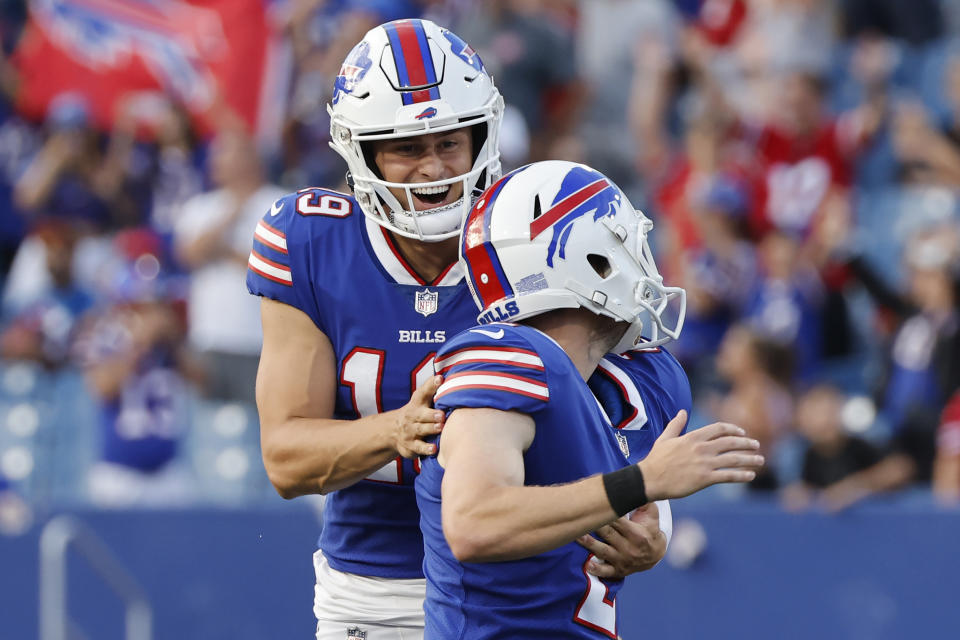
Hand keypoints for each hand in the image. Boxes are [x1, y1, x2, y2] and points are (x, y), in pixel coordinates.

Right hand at [392, 374, 444, 457]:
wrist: (394, 431)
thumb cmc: (417, 411)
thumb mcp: (421, 399)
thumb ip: (432, 387)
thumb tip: (443, 374)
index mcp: (417, 403)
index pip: (423, 392)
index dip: (432, 385)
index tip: (440, 378)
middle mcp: (412, 416)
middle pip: (422, 414)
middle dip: (432, 414)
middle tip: (442, 414)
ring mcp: (411, 431)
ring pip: (421, 430)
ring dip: (431, 429)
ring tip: (440, 428)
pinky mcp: (411, 445)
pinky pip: (419, 447)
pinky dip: (426, 449)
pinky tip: (434, 449)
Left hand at [576, 503, 665, 577]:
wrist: (656, 555)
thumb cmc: (650, 529)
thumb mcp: (651, 514)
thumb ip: (643, 500)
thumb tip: (637, 483)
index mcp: (636, 533)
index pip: (618, 521)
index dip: (607, 512)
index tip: (595, 504)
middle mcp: (629, 547)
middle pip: (607, 534)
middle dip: (594, 525)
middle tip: (579, 516)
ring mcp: (622, 560)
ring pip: (603, 551)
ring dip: (589, 544)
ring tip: (577, 536)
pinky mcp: (618, 570)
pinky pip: (606, 572)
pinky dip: (597, 570)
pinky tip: (587, 566)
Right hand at [639, 410, 763, 500]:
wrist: (650, 479)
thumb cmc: (656, 459)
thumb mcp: (665, 438)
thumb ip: (676, 425)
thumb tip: (682, 412)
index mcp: (693, 437)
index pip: (719, 429)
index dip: (733, 430)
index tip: (742, 433)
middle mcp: (702, 448)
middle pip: (731, 442)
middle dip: (746, 443)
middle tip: (756, 445)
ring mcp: (705, 464)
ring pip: (734, 459)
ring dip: (750, 459)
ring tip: (760, 460)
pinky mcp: (705, 479)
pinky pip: (728, 476)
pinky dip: (742, 475)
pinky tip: (750, 475)